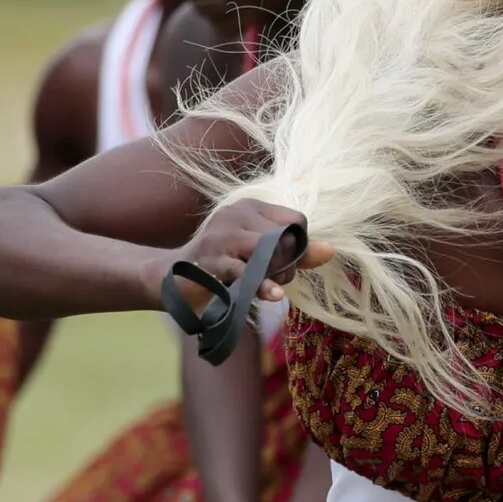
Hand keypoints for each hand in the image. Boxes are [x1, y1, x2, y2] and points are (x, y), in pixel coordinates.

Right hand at [171, 201, 333, 311]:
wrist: (171, 279)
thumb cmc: (221, 266)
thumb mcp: (259, 255)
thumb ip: (295, 253)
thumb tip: (331, 250)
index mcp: (250, 207)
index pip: (296, 220)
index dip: (298, 245)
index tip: (284, 262)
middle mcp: (236, 214)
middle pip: (286, 239)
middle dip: (289, 266)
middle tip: (275, 279)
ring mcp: (222, 235)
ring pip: (271, 252)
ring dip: (277, 276)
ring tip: (269, 287)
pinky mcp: (212, 259)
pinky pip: (247, 271)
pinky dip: (263, 285)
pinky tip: (273, 294)